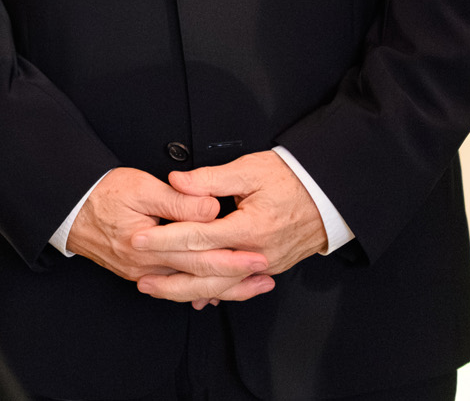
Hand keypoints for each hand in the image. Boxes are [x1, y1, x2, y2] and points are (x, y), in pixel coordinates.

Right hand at [66, 168, 272, 304]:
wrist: (69, 207)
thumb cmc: (102, 192)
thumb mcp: (141, 187)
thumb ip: (178, 200)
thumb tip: (211, 209)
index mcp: (148, 245)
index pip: (198, 257)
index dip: (231, 258)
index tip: (257, 256)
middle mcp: (146, 267)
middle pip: (198, 279)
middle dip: (235, 280)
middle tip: (265, 276)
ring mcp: (142, 274)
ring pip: (189, 288)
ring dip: (222, 289)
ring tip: (251, 286)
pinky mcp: (140, 273)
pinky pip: (175, 287)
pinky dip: (199, 290)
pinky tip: (217, 291)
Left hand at [130, 152, 327, 302]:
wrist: (330, 195)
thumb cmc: (291, 178)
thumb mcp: (250, 170)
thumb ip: (210, 179)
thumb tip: (177, 181)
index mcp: (250, 227)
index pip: (198, 237)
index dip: (165, 239)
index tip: (139, 239)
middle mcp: (258, 253)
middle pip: (206, 273)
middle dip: (170, 278)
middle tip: (141, 278)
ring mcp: (266, 264)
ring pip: (221, 286)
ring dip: (188, 291)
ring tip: (158, 290)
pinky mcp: (270, 267)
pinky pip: (238, 286)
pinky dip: (215, 292)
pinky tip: (195, 298)